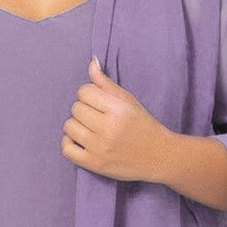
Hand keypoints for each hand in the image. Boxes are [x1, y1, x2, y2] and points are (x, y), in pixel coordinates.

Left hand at [60, 55, 173, 182]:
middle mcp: (107, 128)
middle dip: (84, 110)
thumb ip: (106, 82)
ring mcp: (100, 147)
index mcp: (117, 109)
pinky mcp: (94, 164)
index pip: (84, 92)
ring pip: (69, 126)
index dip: (89, 95)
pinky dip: (69, 142)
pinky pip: (66, 149)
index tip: (98, 103)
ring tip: (90, 129)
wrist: (159, 156)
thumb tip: (91, 62)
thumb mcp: (128, 100)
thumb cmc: (143, 125)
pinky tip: (81, 140)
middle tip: (97, 117)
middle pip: (75, 108)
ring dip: (76, 125)